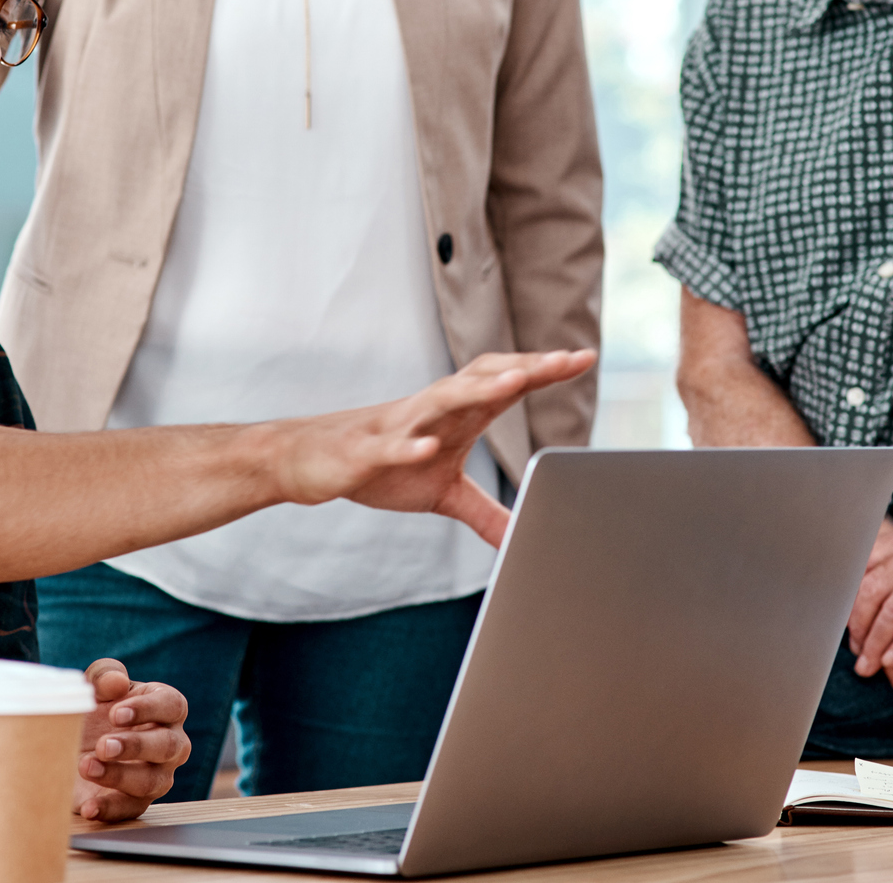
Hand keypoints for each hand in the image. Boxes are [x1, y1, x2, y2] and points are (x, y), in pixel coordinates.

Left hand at [73, 658, 189, 821]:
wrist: (71, 744)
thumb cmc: (96, 708)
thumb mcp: (95, 685)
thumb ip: (105, 675)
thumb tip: (117, 683)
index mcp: (166, 708)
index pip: (172, 706)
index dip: (148, 709)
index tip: (115, 713)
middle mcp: (170, 743)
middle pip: (169, 746)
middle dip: (136, 746)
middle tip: (102, 745)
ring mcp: (157, 775)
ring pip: (153, 781)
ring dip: (120, 775)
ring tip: (86, 766)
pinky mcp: (135, 802)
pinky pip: (131, 810)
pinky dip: (110, 810)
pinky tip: (89, 806)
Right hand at [275, 351, 596, 547]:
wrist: (309, 461)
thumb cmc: (378, 468)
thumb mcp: (442, 494)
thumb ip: (485, 512)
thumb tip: (522, 536)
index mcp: (453, 416)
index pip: (503, 384)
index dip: (542, 370)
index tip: (583, 357)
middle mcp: (431, 411)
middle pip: (481, 379)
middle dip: (522, 368)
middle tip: (565, 359)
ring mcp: (398, 427)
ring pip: (441, 400)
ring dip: (477, 390)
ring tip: (515, 383)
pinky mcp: (365, 452)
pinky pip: (390, 446)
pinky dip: (410, 446)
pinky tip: (430, 448)